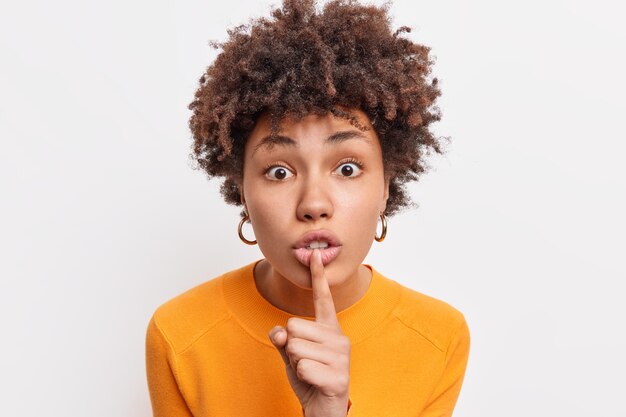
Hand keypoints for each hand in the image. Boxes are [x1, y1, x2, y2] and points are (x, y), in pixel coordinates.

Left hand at [269, 249, 350, 416]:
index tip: (315, 254)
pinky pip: (301, 366)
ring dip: (295, 362)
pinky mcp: (339, 375)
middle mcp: (339, 337)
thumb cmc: (309, 378)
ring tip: (310, 372)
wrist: (323, 410)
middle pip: (294, 325)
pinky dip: (301, 376)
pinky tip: (314, 382)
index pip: (322, 299)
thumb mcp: (291, 356)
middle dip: (290, 346)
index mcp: (329, 328)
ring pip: (295, 346)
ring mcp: (342, 356)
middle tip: (304, 361)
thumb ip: (283, 340)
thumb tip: (278, 331)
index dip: (318, 276)